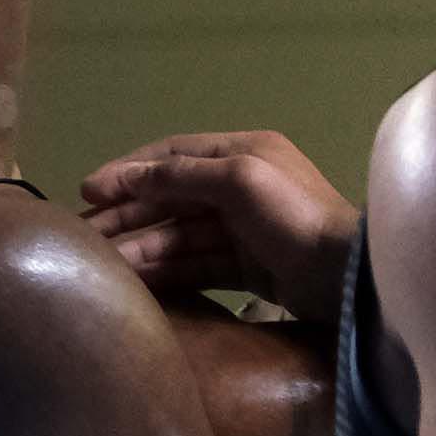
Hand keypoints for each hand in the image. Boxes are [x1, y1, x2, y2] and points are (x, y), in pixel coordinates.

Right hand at [82, 131, 358, 313]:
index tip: (89, 191)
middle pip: (172, 198)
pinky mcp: (250, 270)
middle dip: (129, 214)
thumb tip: (128, 175)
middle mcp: (241, 186)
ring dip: (143, 247)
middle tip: (86, 236)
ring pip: (182, 235)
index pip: (172, 156)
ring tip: (106, 264)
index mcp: (242, 153)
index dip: (129, 172)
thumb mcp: (238, 180)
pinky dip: (169, 271)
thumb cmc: (294, 217)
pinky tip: (139, 281)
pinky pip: (199, 265)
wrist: (349, 278)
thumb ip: (181, 175)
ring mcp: (245, 230)